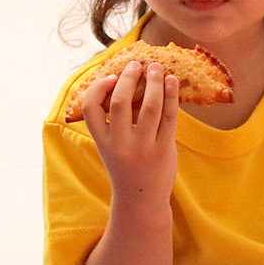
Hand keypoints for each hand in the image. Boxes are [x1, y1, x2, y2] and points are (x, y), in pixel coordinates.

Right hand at [80, 61, 179, 207]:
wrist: (141, 200)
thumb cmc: (126, 166)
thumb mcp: (112, 146)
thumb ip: (117, 121)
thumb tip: (130, 82)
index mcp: (102, 142)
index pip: (90, 109)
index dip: (98, 88)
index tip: (112, 78)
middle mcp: (120, 144)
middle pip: (120, 102)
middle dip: (129, 78)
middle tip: (137, 65)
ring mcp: (143, 148)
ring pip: (149, 106)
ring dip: (154, 81)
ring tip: (157, 68)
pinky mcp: (164, 150)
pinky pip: (169, 117)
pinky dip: (171, 95)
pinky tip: (172, 82)